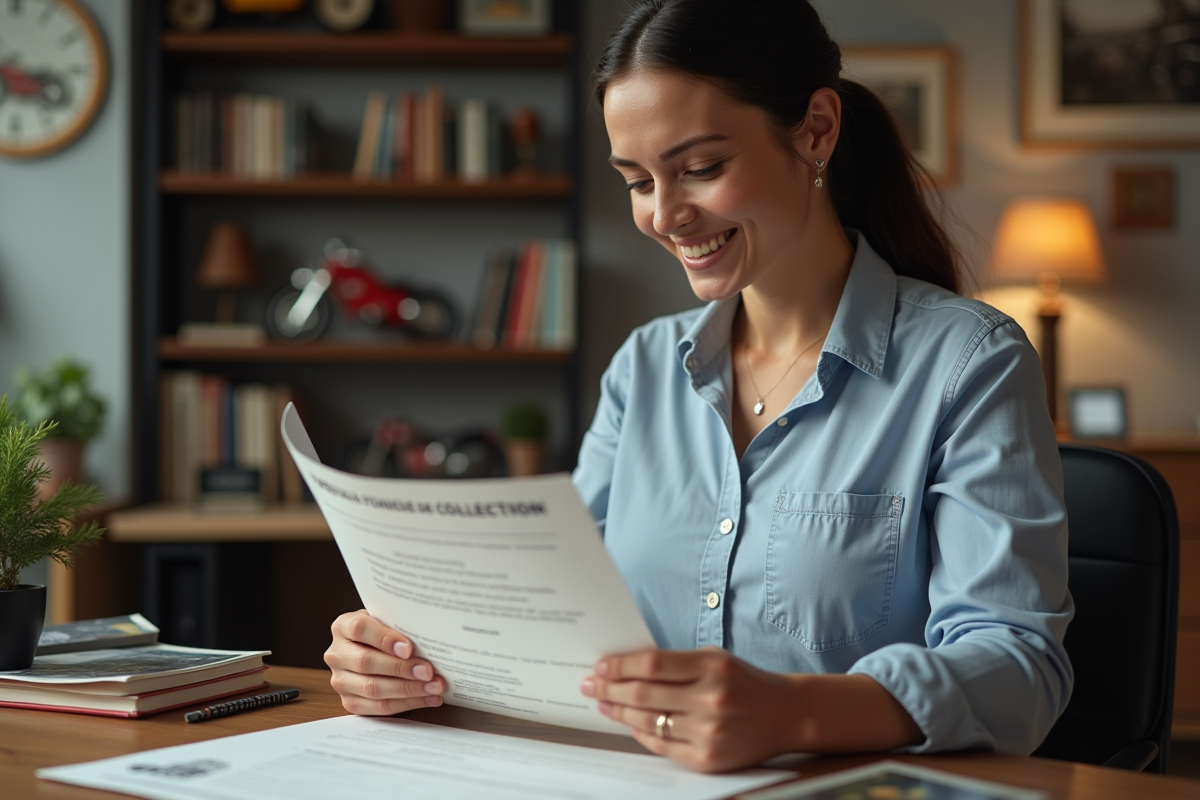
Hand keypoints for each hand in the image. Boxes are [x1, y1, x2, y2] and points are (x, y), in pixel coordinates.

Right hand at [324, 609, 444, 714]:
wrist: (369, 648)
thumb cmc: (383, 632)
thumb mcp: (386, 620)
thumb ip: (399, 626)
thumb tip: (428, 639)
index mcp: (343, 627)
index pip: (360, 629)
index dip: (384, 638)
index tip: (409, 647)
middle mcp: (336, 654)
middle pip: (366, 662)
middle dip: (401, 668)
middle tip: (428, 671)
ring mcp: (340, 680)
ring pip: (373, 688)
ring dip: (408, 690)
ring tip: (434, 687)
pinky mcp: (349, 702)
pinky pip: (379, 707)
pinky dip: (407, 704)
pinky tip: (428, 698)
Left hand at [580, 648, 801, 772]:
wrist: (785, 714)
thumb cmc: (744, 681)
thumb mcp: (714, 658)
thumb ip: (675, 661)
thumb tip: (625, 666)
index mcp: (713, 667)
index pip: (652, 664)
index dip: (620, 665)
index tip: (600, 665)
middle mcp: (711, 700)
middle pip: (644, 694)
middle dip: (609, 689)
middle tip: (590, 685)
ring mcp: (710, 732)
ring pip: (648, 722)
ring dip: (618, 712)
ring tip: (604, 703)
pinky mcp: (708, 759)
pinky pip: (661, 746)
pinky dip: (640, 734)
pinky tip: (628, 723)